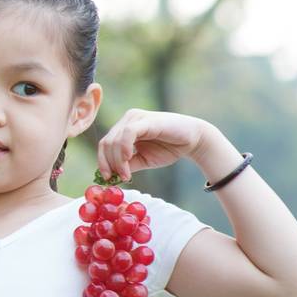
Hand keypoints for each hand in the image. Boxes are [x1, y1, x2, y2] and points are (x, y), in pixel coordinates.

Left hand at [97, 109, 218, 180]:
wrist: (194, 141)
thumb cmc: (168, 148)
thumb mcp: (143, 160)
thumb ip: (127, 165)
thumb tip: (111, 176)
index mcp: (123, 128)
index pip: (104, 145)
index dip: (102, 162)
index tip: (107, 178)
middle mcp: (127, 120)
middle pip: (106, 143)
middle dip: (110, 164)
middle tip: (121, 178)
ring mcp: (135, 118)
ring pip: (114, 140)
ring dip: (118, 161)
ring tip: (127, 175)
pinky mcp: (145, 120)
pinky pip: (127, 134)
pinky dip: (124, 148)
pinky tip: (129, 158)